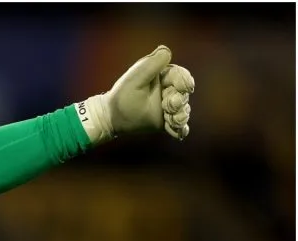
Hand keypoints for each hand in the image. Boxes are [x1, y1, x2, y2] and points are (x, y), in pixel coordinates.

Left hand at [77, 45, 194, 143]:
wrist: (112, 116)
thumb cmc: (122, 94)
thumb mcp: (136, 77)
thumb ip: (151, 64)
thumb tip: (166, 51)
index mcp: (163, 76)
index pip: (180, 76)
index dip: (184, 81)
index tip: (184, 86)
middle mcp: (169, 91)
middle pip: (183, 94)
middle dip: (179, 100)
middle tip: (169, 105)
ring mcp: (169, 107)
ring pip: (183, 110)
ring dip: (181, 115)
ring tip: (172, 119)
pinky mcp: (166, 122)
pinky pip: (179, 126)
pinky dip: (180, 129)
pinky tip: (179, 133)